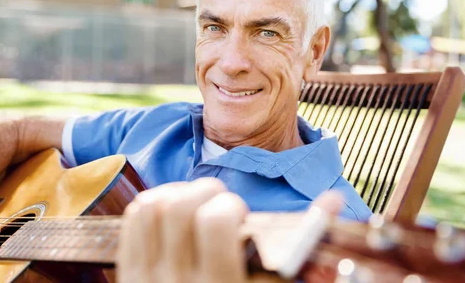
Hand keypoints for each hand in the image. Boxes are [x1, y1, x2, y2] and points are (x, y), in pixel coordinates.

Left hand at [116, 179, 344, 282]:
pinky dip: (153, 204)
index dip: (229, 206)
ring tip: (197, 204)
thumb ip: (300, 252)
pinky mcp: (129, 278)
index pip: (214, 223)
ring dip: (177, 194)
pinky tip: (173, 215)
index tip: (240, 215)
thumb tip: (335, 200)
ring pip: (151, 209)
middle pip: (178, 208)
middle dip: (204, 191)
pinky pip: (132, 222)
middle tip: (220, 204)